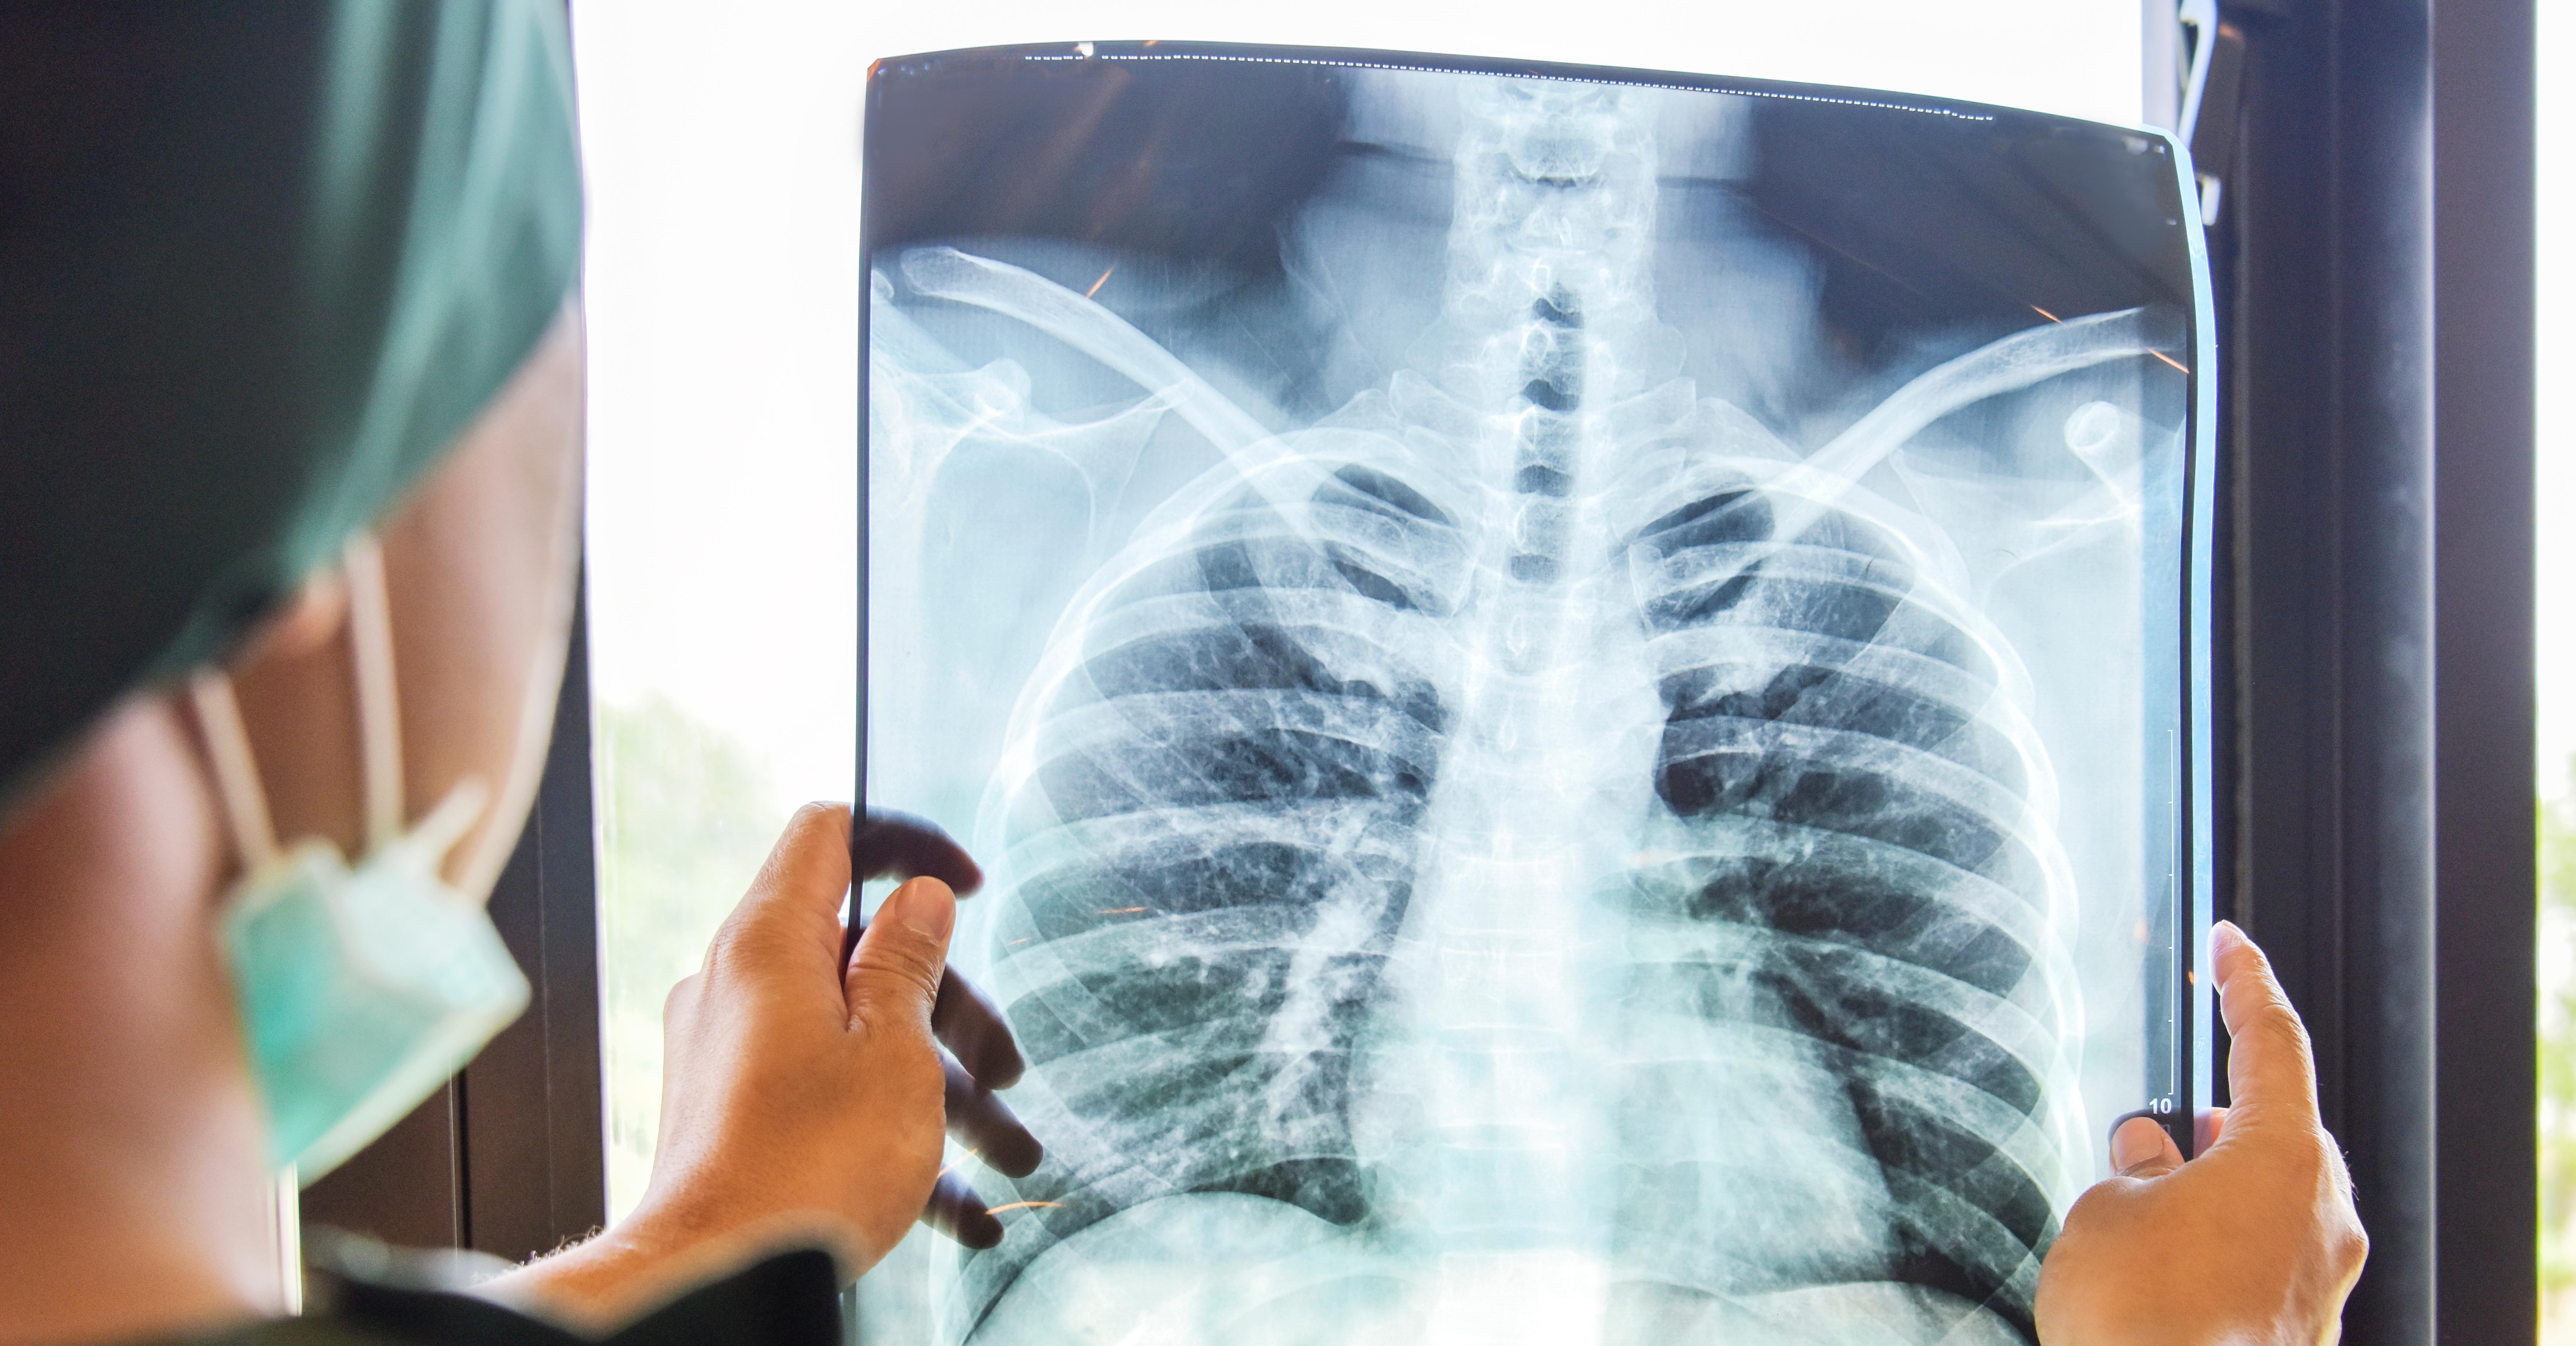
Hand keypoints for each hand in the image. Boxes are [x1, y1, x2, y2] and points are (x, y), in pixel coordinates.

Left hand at [496, 804, 1035, 1322]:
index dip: (907, 844)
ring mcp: (730, 1054)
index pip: (830, 836)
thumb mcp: (894, 1050)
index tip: (967, 887)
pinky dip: (891, 1136)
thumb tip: (919, 898)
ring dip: (940, 1089)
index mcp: (769, 944)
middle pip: (859, 953)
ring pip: (854, 1038)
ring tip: (1012, 1152)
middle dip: (951, 1010)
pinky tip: (965, 1209)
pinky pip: (824, 1099)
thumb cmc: (809, 1167)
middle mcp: (736, 987)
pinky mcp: (733, 1116)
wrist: (716, 1282)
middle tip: (1006, 1067)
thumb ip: (907, 962)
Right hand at [2033, 921, 2367, 1343]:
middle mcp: (2323, 1217)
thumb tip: (2150, 1158)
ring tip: (2149, 1200)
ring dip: (2217, 1189)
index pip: (2273, 1042)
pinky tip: (2164, 1264)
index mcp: (2286, 1160)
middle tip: (2167, 1119)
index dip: (2246, 983)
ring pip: (2273, 1204)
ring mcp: (2322, 1283)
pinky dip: (2219, 1246)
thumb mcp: (2108, 1212)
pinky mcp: (2301, 1334)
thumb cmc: (2141, 1313)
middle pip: (2282, 1133)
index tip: (2232, 945)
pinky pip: (2266, 1262)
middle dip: (2223, 1115)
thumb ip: (2135, 1172)